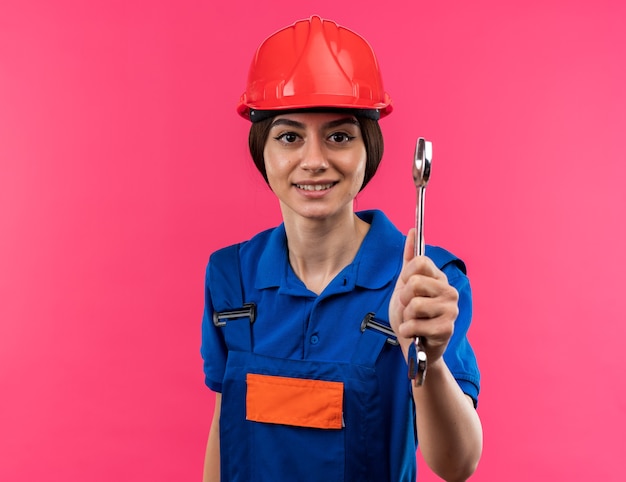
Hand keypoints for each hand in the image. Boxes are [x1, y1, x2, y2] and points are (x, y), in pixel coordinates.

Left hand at [389, 229, 458, 365]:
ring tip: (412, 321)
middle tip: (409, 308)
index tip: (406, 287)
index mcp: (439, 277)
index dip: (406, 275)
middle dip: (404, 299)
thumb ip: (409, 258)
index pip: (419, 262)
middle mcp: (449, 291)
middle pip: (415, 282)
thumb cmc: (409, 314)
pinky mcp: (448, 329)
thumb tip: (413, 230)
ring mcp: (451, 310)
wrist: (413, 345)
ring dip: (406, 316)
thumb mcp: (405, 284)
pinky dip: (408, 330)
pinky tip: (413, 333)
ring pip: (415, 304)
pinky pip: (417, 324)